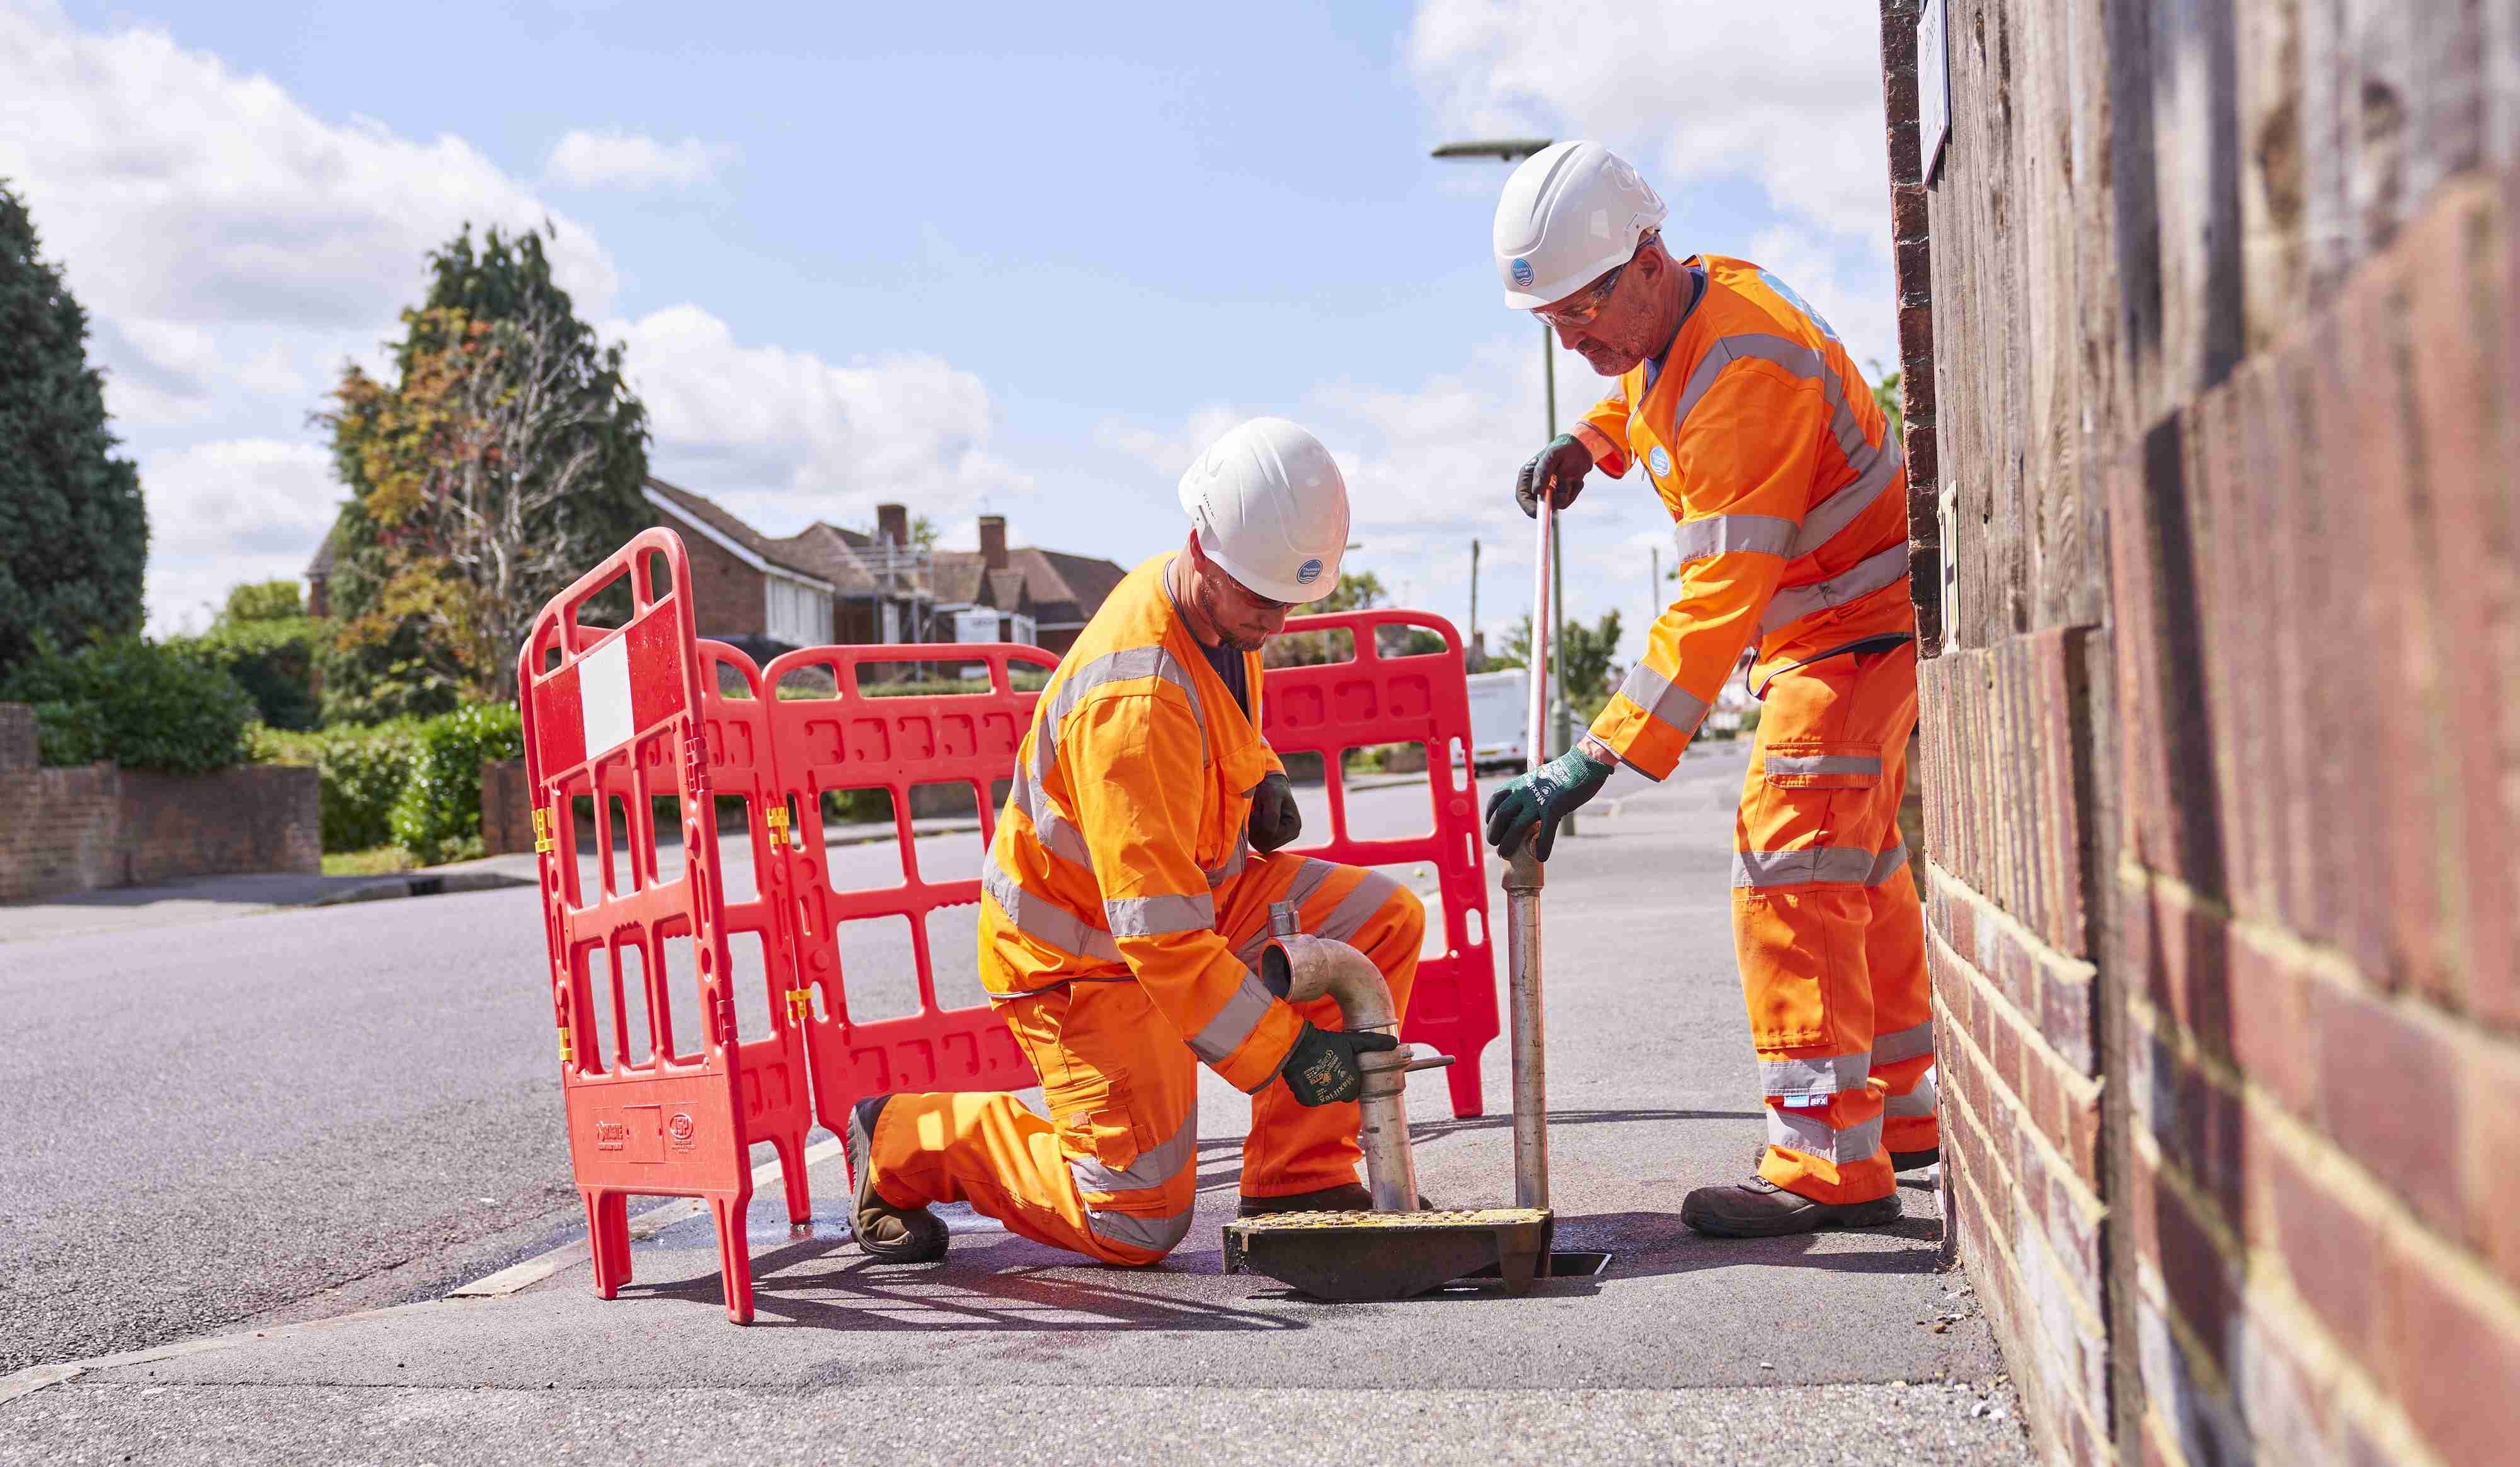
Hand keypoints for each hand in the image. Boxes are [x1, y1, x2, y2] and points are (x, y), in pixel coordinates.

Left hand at [1246, 770, 1301, 852]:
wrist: (1270, 786)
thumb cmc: (1271, 788)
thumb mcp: (1271, 796)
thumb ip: (1271, 814)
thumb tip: (1269, 832)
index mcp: (1294, 825)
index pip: (1270, 834)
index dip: (1258, 823)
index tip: (1257, 809)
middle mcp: (1291, 835)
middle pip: (1265, 843)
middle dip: (1255, 828)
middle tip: (1255, 812)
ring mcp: (1282, 839)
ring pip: (1260, 845)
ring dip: (1253, 831)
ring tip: (1255, 815)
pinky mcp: (1272, 840)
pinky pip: (1258, 844)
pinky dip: (1252, 833)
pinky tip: (1255, 820)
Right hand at [1279, 1022, 1398, 1106]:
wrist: (1298, 1046)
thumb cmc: (1327, 1043)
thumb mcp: (1352, 1041)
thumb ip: (1374, 1043)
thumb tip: (1394, 1042)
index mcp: (1351, 1083)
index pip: (1355, 1090)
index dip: (1351, 1079)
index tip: (1344, 1068)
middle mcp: (1338, 1094)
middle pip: (1341, 1093)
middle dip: (1338, 1083)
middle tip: (1330, 1067)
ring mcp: (1321, 1098)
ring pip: (1327, 1096)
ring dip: (1324, 1086)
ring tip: (1318, 1069)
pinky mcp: (1307, 1100)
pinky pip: (1312, 1097)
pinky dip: (1311, 1090)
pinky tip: (1309, 1075)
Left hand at [1483, 745, 1614, 860]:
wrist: (1582, 764)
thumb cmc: (1561, 774)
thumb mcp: (1538, 780)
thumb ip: (1529, 795)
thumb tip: (1527, 812)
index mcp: (1519, 783)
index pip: (1495, 800)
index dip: (1490, 816)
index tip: (1492, 826)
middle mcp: (1524, 791)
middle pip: (1501, 815)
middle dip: (1494, 833)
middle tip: (1497, 846)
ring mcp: (1539, 799)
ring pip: (1516, 826)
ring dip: (1509, 843)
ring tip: (1506, 854)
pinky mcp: (1554, 806)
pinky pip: (1545, 831)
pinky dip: (1542, 846)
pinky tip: (1541, 856)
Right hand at [1515, 434, 1593, 517]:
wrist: (1581, 450)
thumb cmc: (1562, 450)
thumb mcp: (1551, 456)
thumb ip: (1542, 472)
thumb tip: (1537, 491)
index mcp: (1528, 478)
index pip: (1523, 498)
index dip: (1529, 508)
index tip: (1539, 512)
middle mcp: (1537, 487)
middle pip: (1539, 506)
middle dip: (1553, 503)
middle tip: (1564, 495)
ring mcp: (1550, 493)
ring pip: (1555, 505)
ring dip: (1566, 494)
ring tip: (1571, 478)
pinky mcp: (1562, 495)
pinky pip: (1567, 501)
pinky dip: (1574, 491)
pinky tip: (1577, 480)